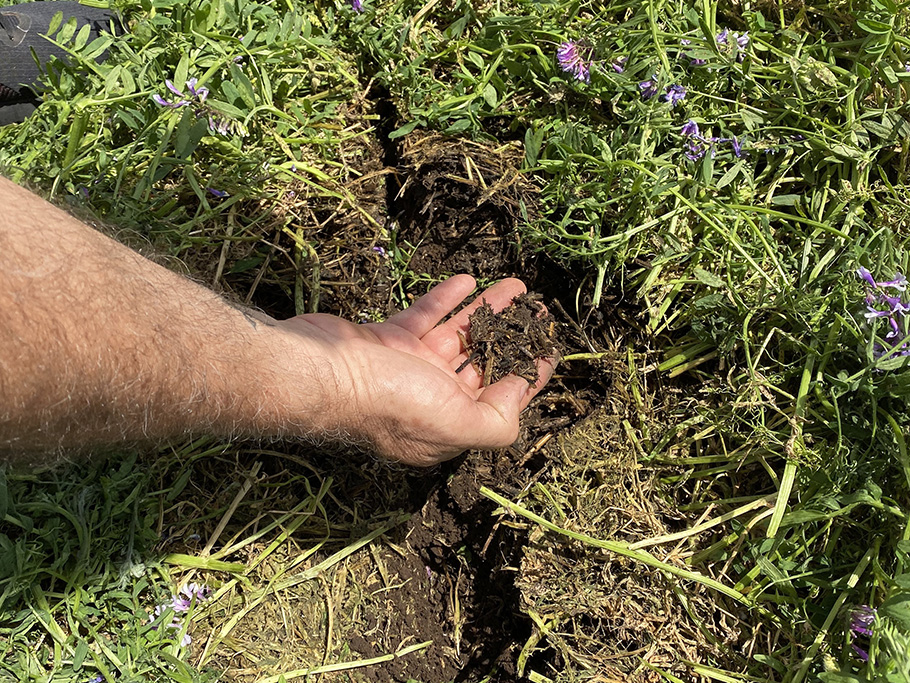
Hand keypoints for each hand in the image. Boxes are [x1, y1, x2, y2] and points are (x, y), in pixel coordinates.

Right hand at [276, 275, 554, 465]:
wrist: (318, 371)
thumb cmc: (388, 402)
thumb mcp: (455, 423)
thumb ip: (496, 421)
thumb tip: (518, 401)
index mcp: (449, 426)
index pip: (501, 401)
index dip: (529, 375)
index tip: (550, 350)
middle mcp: (430, 400)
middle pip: (482, 363)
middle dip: (512, 336)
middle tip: (538, 311)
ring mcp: (407, 369)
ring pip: (458, 335)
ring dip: (487, 311)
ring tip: (516, 286)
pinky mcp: (386, 341)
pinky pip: (425, 316)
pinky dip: (446, 300)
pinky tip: (468, 281)